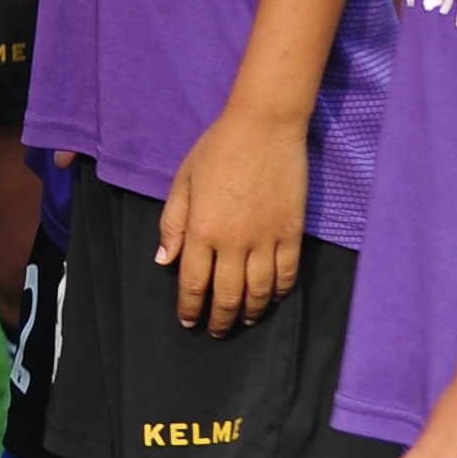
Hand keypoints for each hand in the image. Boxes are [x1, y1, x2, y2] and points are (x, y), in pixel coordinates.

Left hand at [160, 103, 308, 333]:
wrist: (264, 127)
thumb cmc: (217, 149)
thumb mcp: (184, 180)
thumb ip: (173, 223)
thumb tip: (164, 261)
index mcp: (202, 229)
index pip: (194, 283)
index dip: (190, 308)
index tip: (189, 322)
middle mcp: (234, 241)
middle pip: (228, 295)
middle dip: (220, 319)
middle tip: (216, 330)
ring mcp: (267, 239)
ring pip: (260, 292)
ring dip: (251, 313)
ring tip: (244, 321)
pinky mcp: (292, 234)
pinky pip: (287, 275)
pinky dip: (279, 293)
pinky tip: (272, 298)